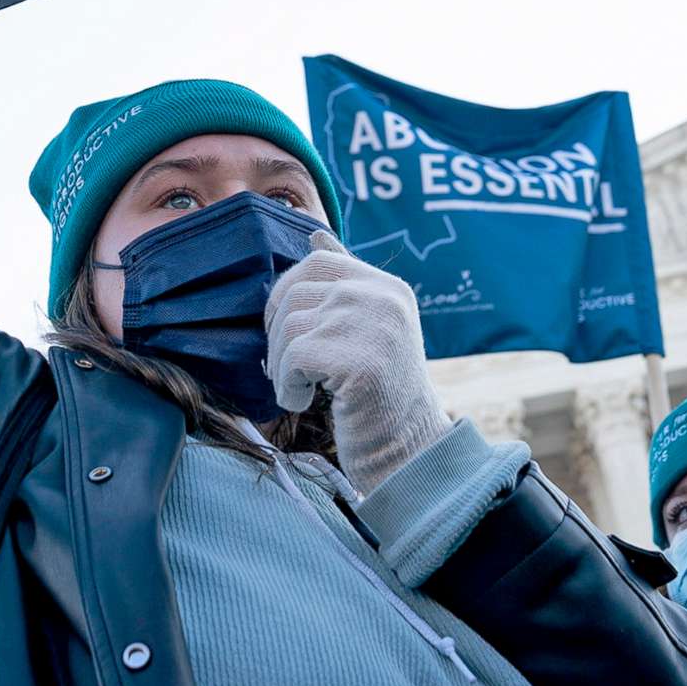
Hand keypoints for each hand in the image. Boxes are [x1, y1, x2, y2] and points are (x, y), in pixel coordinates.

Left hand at [266, 232, 450, 490]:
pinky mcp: (361, 361)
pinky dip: (287, 386)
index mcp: (387, 287)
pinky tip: (304, 402)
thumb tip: (315, 234)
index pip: (316, 263)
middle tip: (290, 371)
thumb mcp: (368, 329)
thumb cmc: (379, 394)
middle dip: (278, 336)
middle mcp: (383, 298)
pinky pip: (293, 358)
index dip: (287, 296)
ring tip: (300, 389)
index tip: (291, 334)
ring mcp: (375, 327)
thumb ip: (344, 283)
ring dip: (280, 366)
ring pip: (288, 327)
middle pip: (294, 294)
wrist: (408, 450)